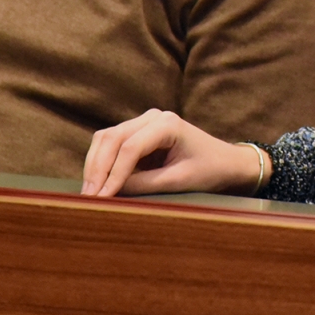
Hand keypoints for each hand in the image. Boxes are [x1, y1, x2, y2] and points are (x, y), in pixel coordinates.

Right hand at [81, 109, 266, 197]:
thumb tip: (110, 193)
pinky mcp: (139, 133)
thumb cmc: (209, 171)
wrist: (226, 163)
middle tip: (87, 196)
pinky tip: (97, 183)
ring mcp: (144, 122)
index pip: (130, 148)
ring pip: (107, 138)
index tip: (99, 198)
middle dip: (97, 168)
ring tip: (88, 192)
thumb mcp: (178, 181)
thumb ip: (144, 185)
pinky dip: (101, 161)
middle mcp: (153, 117)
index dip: (112, 174)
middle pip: (112, 138)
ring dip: (95, 164)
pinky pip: (112, 144)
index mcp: (167, 124)